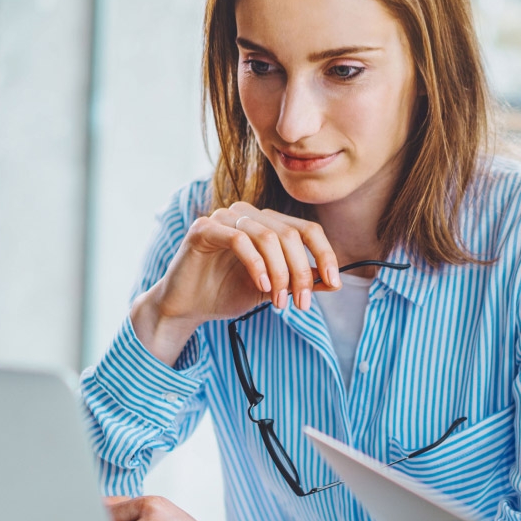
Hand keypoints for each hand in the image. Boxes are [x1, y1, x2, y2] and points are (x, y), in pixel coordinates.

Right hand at [132, 203, 339, 364]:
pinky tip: (261, 286)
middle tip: (302, 304)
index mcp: (267, 223)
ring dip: (280, 273)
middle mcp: (248, 214)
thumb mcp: (272, 289)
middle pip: (291, 235)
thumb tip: (333, 282)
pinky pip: (239, 239)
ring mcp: (224, 218)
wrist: (187, 306)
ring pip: (268, 237)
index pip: (307, 229)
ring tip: (280, 302)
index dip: (324, 254)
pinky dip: (256, 265)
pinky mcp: (203, 228)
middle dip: (301, 273)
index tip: (334, 283)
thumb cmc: (226, 293)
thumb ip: (299, 281)